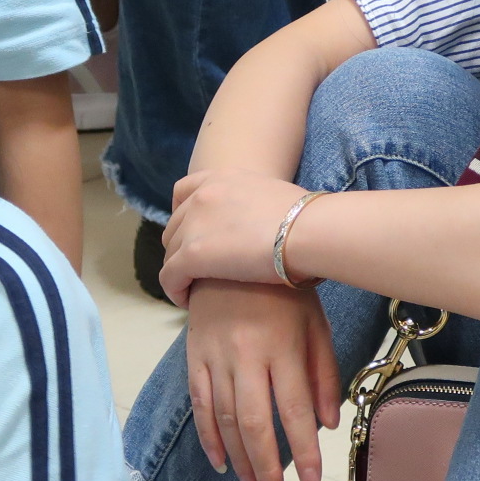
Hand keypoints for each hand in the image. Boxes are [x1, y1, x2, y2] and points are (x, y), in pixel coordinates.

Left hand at [158, 168, 311, 304]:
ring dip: (178, 271)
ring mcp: (195, 224)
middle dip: (181, 248)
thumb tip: (271, 223)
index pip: (184, 191)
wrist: (310, 231)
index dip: (182, 214)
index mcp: (223, 178)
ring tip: (192, 289)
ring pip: (170, 253)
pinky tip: (187, 302)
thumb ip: (259, 205)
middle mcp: (203, 195)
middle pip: (174, 225)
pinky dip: (174, 290)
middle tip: (197, 269)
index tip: (193, 234)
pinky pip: (169, 276)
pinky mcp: (192, 255)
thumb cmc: (309, 220)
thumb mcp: (276, 197)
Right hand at [182, 280, 339, 480]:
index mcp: (282, 346)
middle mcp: (246, 355)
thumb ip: (323, 374)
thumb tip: (328, 423)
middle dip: (267, 466)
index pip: (294, 410)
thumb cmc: (283, 291)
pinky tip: (221, 463)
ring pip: (226, 419)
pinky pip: (199, 405)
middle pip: (255, 423)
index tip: (310, 480)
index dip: (302, 450)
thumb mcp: (315, 325)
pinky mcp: (194, 357)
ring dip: (239, 460)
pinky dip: (209, 437)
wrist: (231, 254)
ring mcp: (215, 358)